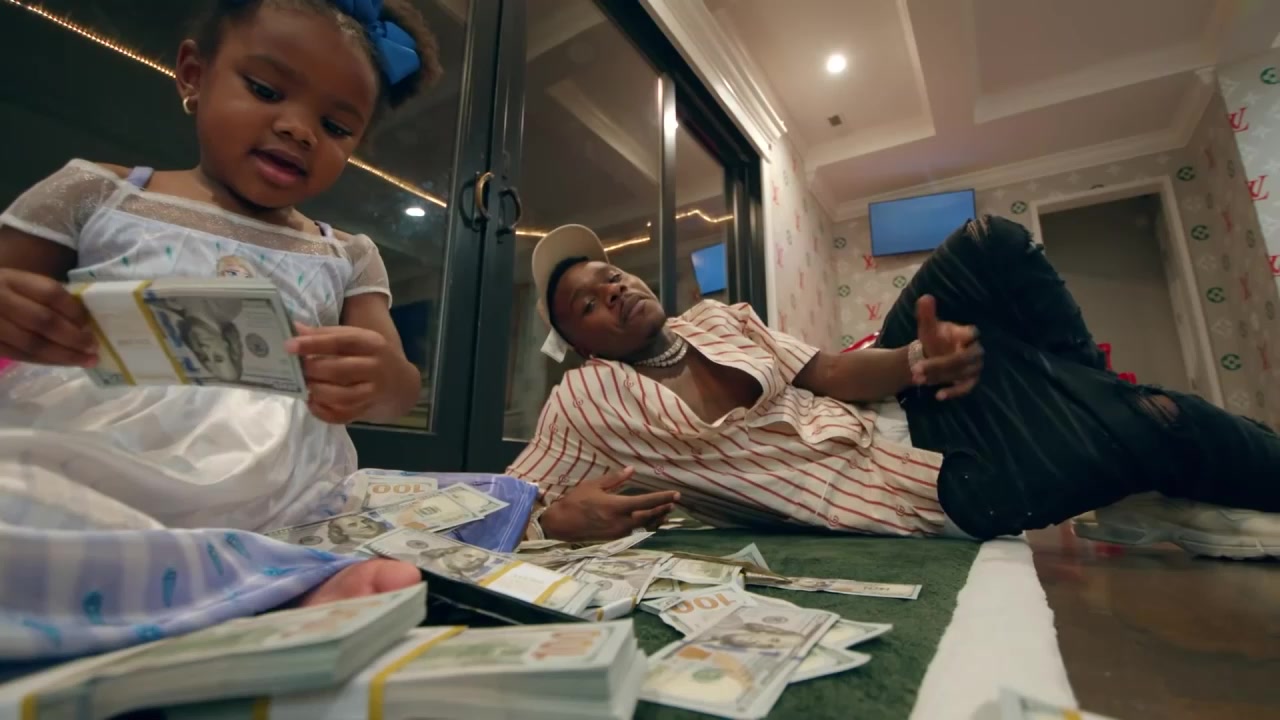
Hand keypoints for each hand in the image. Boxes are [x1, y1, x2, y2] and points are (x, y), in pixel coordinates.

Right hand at [0, 268, 96, 365]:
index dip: (74, 310)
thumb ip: (41, 295)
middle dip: (73, 337)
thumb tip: (81, 319)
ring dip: (62, 355)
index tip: (91, 324)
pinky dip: (43, 360)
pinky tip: (60, 362)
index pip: (50, 293)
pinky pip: (18, 355)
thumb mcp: (14, 282)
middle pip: (44, 321)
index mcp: (11, 279)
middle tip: (94, 348)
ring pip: (31, 343)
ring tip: (85, 360)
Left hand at [286, 322, 401, 423]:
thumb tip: (295, 329)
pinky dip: (322, 411)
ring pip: (340, 396)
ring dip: (316, 391)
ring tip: (305, 385)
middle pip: (339, 370)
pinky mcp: (366, 411)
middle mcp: (375, 368)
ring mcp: (373, 392)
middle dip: (312, 370)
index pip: (341, 342)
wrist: (402, 385)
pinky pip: (341, 416)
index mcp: (372, 344)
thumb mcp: (356, 339)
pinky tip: (312, 402)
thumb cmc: (371, 356)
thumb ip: (326, 334)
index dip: (313, 344)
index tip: (289, 345)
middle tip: (296, 368)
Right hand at [539, 467, 679, 541]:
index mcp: (616, 507)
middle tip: (674, 502)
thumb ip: (615, 479)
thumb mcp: (594, 485)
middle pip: (649, 516)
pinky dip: (646, 526)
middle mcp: (620, 522)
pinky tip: (651, 521)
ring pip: (644, 526)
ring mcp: (618, 532)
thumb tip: (631, 470)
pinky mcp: (615, 538)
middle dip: (663, 509)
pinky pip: (636, 532)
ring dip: (657, 518)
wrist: (561, 525)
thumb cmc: (575, 502)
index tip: (676, 494)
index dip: (662, 498)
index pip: (646, 502)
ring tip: (667, 511)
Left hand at [913, 295, 982, 399]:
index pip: (972, 333)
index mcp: (966, 334)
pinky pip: (966, 387)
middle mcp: (973, 350)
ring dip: (939, 377)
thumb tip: (925, 298)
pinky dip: (953, 391)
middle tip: (916, 368)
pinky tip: (938, 395)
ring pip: (960, 373)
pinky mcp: (969, 380)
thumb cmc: (935, 339)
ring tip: (917, 378)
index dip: (962, 336)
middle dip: (940, 364)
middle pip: (963, 358)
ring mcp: (973, 367)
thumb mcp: (928, 327)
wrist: (934, 356)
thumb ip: (926, 313)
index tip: (943, 338)